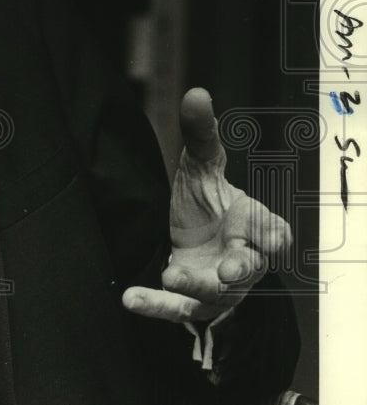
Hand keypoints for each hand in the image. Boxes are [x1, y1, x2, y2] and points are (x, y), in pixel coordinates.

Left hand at [122, 88, 291, 323]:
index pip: (273, 234)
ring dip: (193, 287)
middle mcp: (243, 261)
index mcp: (257, 228)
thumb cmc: (207, 206)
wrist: (187, 240)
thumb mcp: (202, 167)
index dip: (270, 237)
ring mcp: (218, 286)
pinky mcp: (190, 302)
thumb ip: (201, 135)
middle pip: (247, 269)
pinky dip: (155, 306)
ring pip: (212, 294)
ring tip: (170, 278)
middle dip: (239, 269)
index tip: (265, 236)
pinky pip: (176, 310)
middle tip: (227, 271)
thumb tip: (197, 94)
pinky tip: (131, 299)